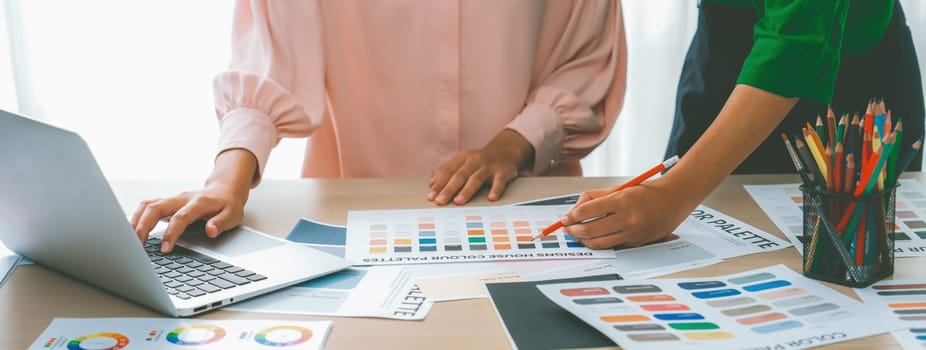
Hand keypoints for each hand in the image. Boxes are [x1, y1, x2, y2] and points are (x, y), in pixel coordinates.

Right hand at [132, 148, 256, 252]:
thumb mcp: (233, 215)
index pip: (181, 217)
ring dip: (137, 221)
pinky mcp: (168, 202)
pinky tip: (132, 230)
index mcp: (199, 203)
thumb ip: (221, 223)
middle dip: (144, 226)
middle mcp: (182, 199)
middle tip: (138, 246)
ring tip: (130, 240)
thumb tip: (210, 231)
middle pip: (157, 207)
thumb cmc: (228, 204)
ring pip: (149, 205)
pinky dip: (137, 217)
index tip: (165, 249)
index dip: (171, 233)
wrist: (225, 189)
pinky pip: (148, 206)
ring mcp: (173, 199)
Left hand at [428, 129, 533, 204]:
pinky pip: (499, 181)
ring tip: (458, 201)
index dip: (439, 184)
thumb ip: (445, 171)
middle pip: (459, 175)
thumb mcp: (461, 162)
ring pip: (476, 178)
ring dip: (467, 190)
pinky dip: (495, 189)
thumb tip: (432, 185)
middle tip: (440, 201)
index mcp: (462, 158)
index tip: (431, 197)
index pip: (447, 171)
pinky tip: (491, 198)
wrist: (504, 152)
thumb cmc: (478, 162)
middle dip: (449, 189)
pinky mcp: (502, 172)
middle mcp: (474, 160)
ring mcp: (488, 166)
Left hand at [561, 177, 695, 248]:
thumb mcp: (620, 188)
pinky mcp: (636, 243)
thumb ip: (596, 197)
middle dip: (573, 230)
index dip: (571, 216)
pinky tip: (594, 236)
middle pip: (589, 231)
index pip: (587, 211)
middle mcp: (627, 219)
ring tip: (576, 234)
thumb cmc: (646, 191)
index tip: (565, 217)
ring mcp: (632, 234)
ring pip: (599, 243)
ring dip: (583, 240)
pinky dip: (600, 241)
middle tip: (566, 227)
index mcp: (621, 201)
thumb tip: (576, 208)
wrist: (675, 199)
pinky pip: (612, 245)